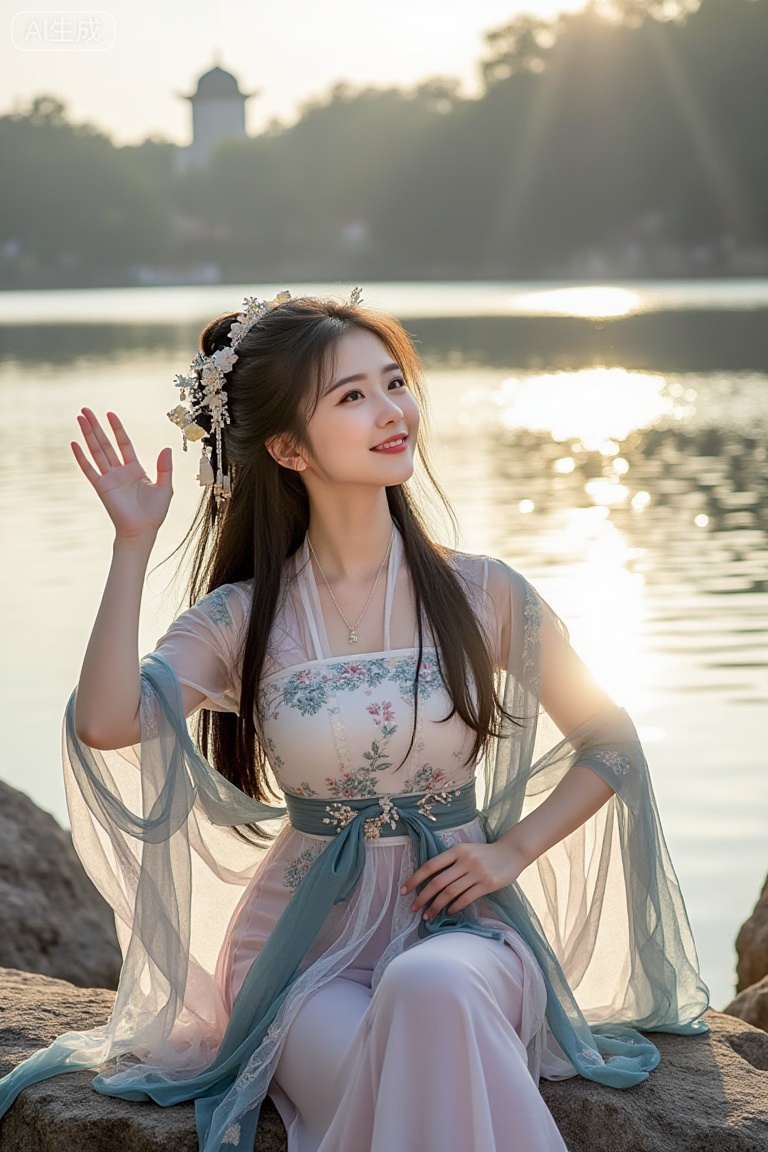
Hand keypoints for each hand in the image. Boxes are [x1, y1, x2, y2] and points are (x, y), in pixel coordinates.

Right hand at [71, 408, 172, 541]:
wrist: (142, 530)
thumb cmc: (154, 513)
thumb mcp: (165, 487)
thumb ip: (165, 468)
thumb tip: (167, 448)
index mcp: (135, 469)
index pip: (123, 443)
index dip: (117, 429)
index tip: (110, 414)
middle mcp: (119, 471)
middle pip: (105, 443)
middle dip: (96, 426)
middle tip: (85, 410)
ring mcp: (109, 478)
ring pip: (96, 451)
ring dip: (87, 435)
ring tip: (79, 418)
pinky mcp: (101, 487)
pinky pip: (89, 469)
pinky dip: (81, 457)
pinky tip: (74, 444)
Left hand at [400, 838, 527, 920]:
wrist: (511, 852)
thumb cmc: (484, 854)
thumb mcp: (465, 851)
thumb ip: (450, 862)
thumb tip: (428, 880)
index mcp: (456, 850)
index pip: (430, 866)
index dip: (415, 879)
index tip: (404, 891)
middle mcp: (465, 860)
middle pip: (437, 882)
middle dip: (422, 897)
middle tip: (413, 909)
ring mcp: (476, 872)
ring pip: (450, 892)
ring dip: (436, 906)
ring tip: (428, 916)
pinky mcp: (487, 884)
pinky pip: (466, 898)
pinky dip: (454, 906)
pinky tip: (448, 912)